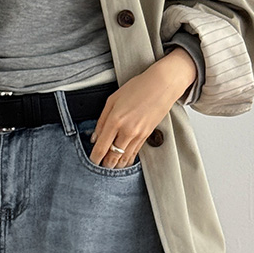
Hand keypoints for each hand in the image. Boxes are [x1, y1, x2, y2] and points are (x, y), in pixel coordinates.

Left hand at [86, 48, 197, 167]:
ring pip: (124, 158)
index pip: (101, 147)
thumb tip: (95, 138)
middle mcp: (126, 130)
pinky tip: (123, 163)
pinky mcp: (146, 136)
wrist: (162, 85)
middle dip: (105, 165)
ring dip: (116, 165)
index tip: (91, 161)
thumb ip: (101, 120)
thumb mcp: (112, 100)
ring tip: (110, 168)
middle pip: (112, 157)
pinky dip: (127, 160)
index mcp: (115, 120)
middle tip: (99, 167)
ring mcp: (138, 135)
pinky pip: (135, 153)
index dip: (95, 158)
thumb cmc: (137, 88)